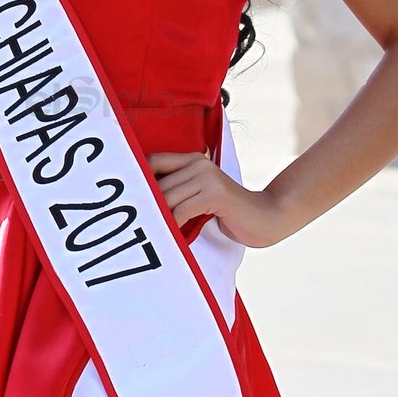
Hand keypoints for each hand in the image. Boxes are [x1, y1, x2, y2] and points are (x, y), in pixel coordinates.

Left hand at [146, 149, 287, 248]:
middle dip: (148, 208)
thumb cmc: (229, 212)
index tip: (131, 203)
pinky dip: (175, 226)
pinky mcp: (215, 193)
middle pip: (156, 183)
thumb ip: (178, 192)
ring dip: (160, 219)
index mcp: (193, 160)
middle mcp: (198, 163)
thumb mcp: (200, 197)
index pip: (152, 161)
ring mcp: (207, 176)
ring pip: (166, 198)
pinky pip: (181, 210)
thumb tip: (143, 202)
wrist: (266, 217)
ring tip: (157, 234)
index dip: (137, 180)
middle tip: (141, 228)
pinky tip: (176, 236)